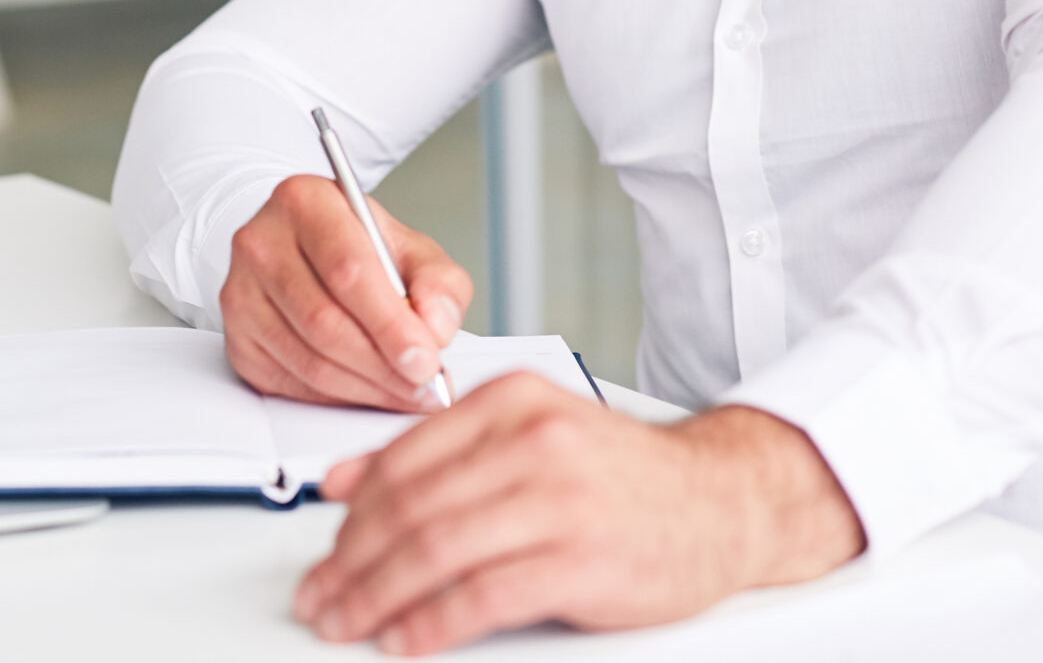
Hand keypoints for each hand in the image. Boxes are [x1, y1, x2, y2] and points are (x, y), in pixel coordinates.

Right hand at [219, 174, 471, 412]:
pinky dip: (338, 397)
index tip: (426, 358)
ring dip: (365, 388)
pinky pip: (291, 383)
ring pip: (308, 360)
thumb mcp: (410, 248)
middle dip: (382, 364)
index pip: (348, 270)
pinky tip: (369, 390)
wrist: (304, 250)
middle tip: (423, 384)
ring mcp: (240, 293)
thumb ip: (438, 283)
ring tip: (406, 392)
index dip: (390, 323)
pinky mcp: (237, 339)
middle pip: (324, 321)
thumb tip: (436, 328)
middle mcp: (261, 243)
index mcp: (304, 201)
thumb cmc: (358, 247)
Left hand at [292, 375, 864, 653]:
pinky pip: (482, 597)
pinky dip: (430, 624)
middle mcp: (533, 442)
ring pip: (435, 551)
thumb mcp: (531, 434)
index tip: (323, 551)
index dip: (351, 515)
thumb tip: (345, 481)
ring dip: (376, 597)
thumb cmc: (621, 476)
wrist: (722, 501)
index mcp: (512, 403)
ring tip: (347, 622)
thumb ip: (441, 450)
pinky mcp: (581, 561)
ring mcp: (559, 501)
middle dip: (351, 562)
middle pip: (410, 509)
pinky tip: (405, 640)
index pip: (404, 459)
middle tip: (321, 597)